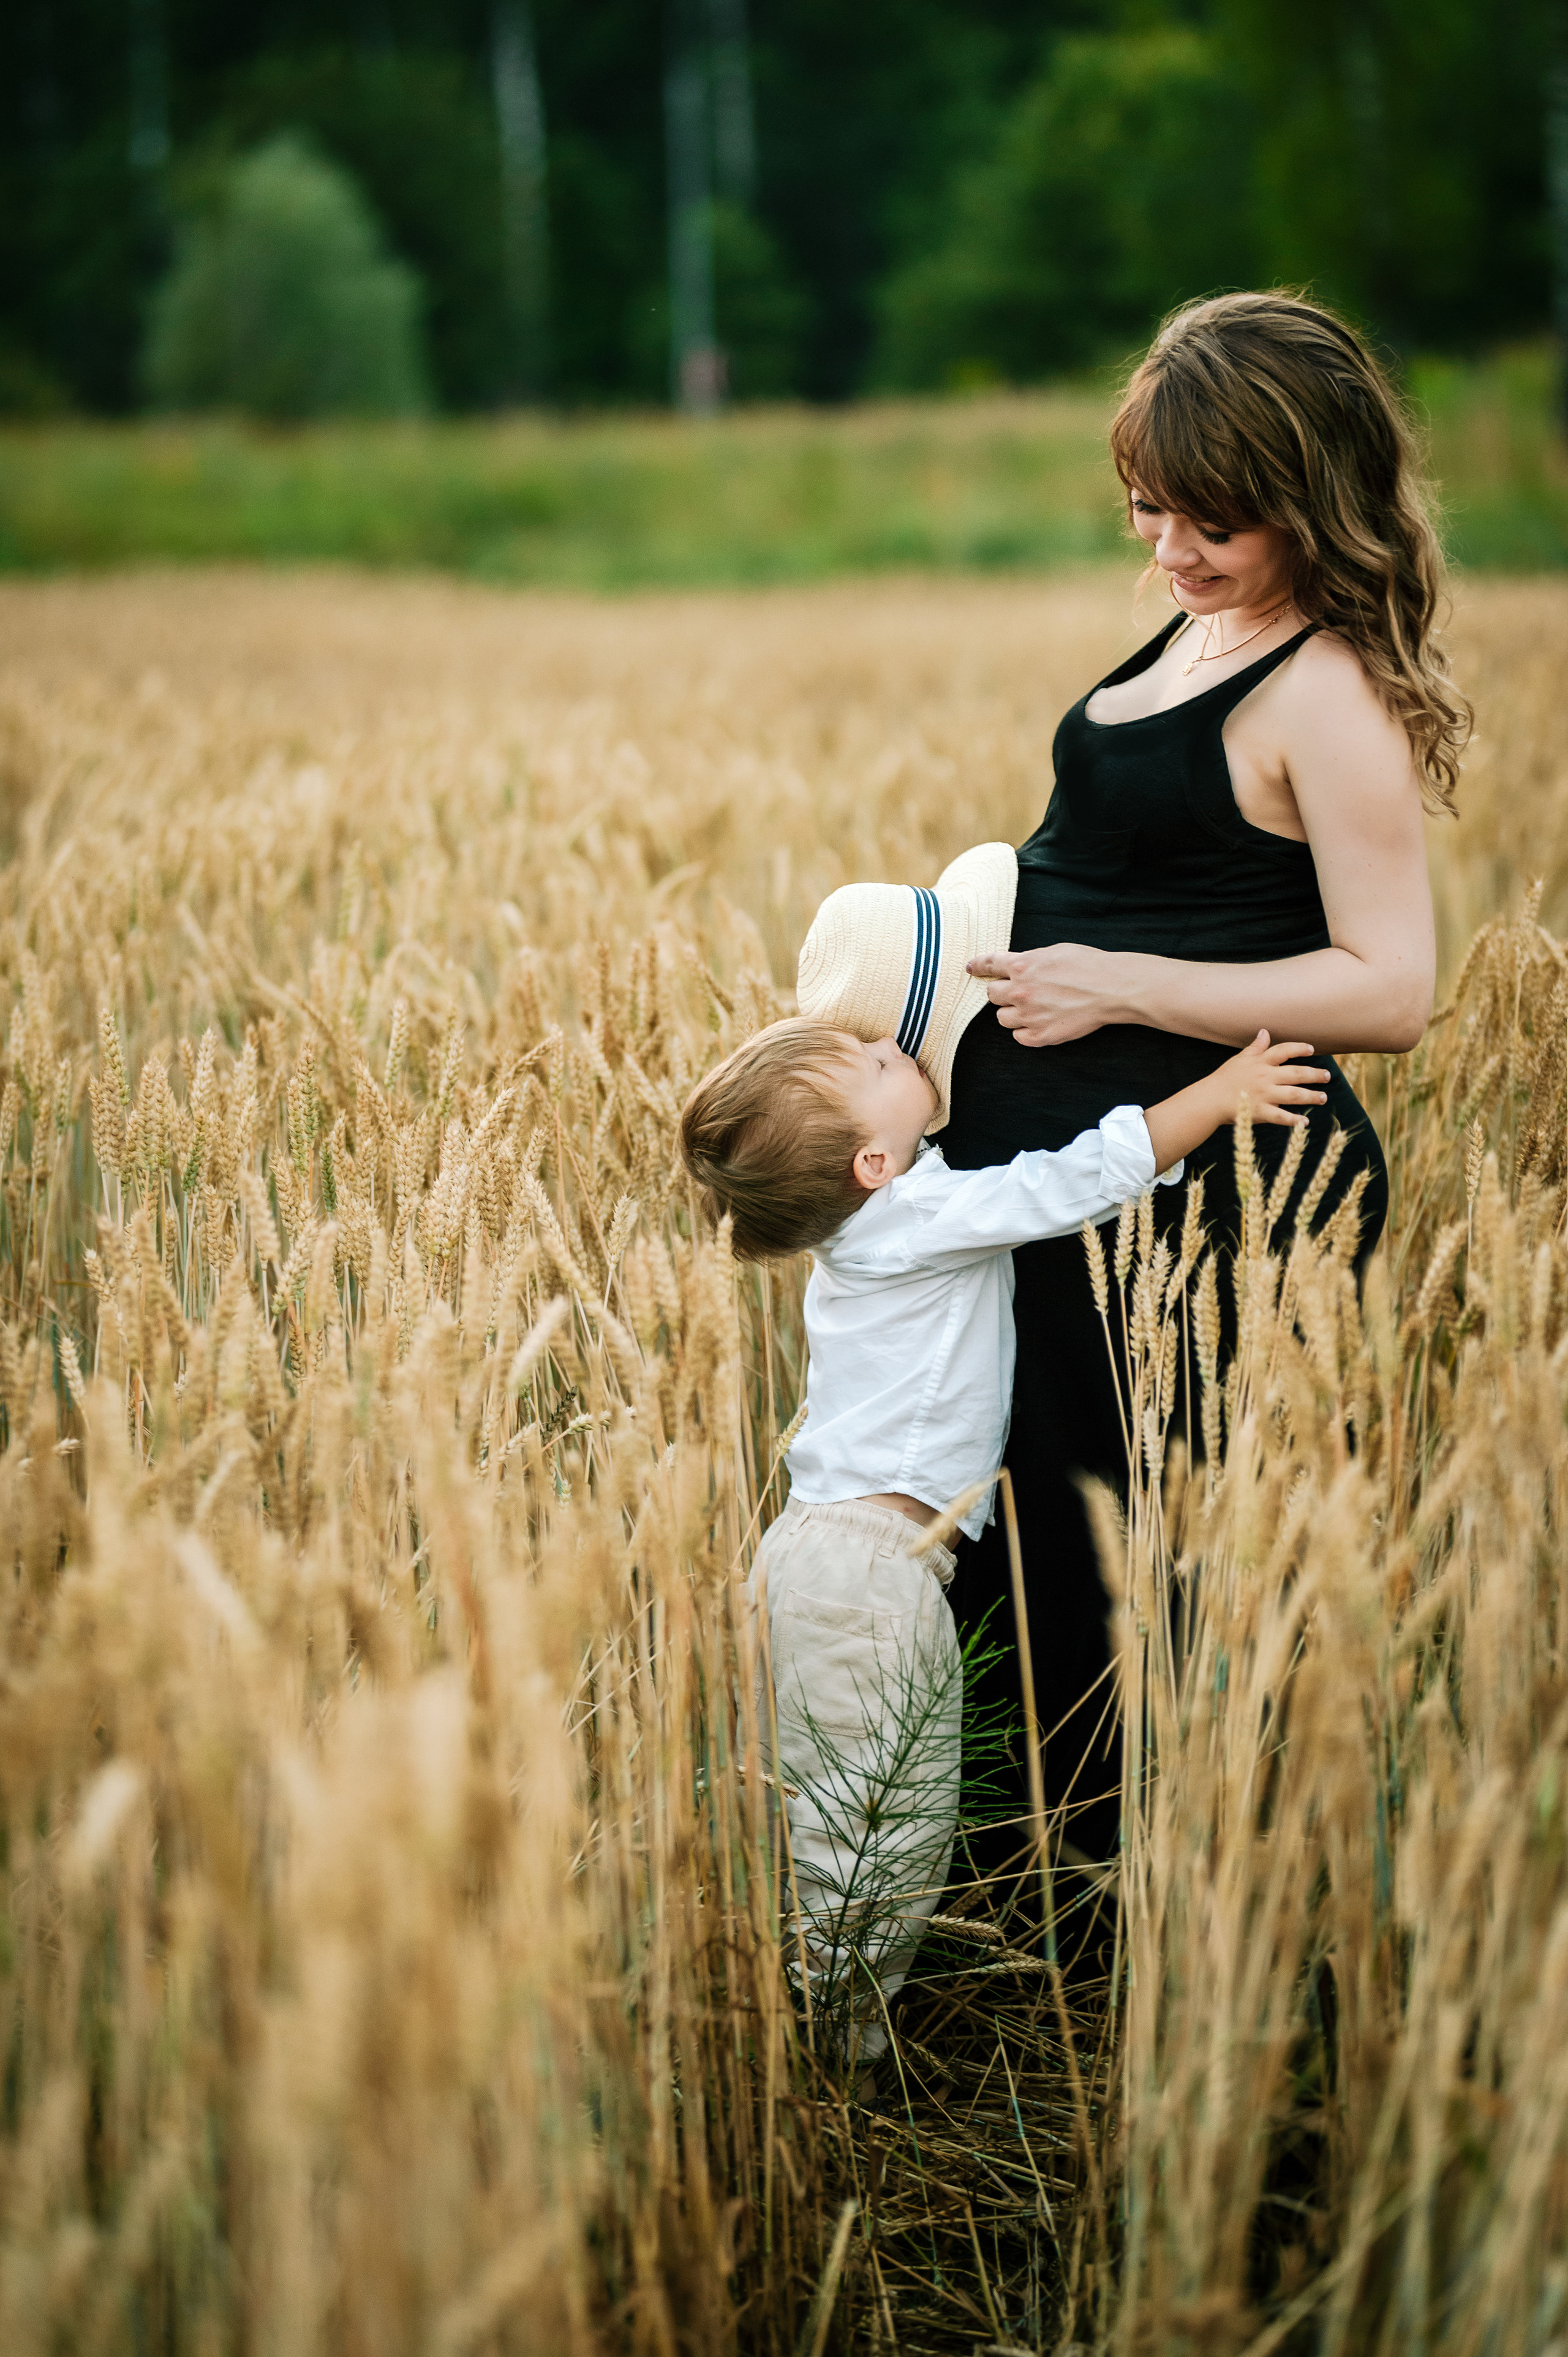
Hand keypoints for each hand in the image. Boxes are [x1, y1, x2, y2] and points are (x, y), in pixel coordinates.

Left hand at [966, 943, 1123, 1046]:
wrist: (1110, 988)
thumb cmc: (1087, 965)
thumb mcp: (1054, 951)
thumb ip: (1030, 959)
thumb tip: (1017, 965)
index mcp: (1022, 966)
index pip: (989, 964)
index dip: (978, 965)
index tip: (971, 968)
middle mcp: (1020, 991)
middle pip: (992, 995)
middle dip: (1002, 992)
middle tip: (1018, 991)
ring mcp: (1029, 1015)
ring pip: (1002, 1018)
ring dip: (1012, 1013)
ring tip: (1032, 1009)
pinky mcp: (1041, 1035)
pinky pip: (1019, 1037)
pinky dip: (1025, 1031)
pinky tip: (1039, 1023)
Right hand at [1212, 1030, 1329, 1127]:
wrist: (1209, 1100)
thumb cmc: (1224, 1078)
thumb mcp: (1240, 1059)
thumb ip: (1256, 1047)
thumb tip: (1265, 1032)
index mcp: (1260, 1063)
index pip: (1284, 1051)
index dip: (1299, 1049)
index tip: (1312, 1050)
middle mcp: (1265, 1077)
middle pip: (1296, 1074)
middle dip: (1314, 1074)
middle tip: (1327, 1076)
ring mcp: (1263, 1095)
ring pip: (1294, 1095)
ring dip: (1311, 1096)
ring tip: (1323, 1097)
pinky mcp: (1260, 1112)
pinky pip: (1281, 1117)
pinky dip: (1294, 1120)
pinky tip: (1305, 1122)